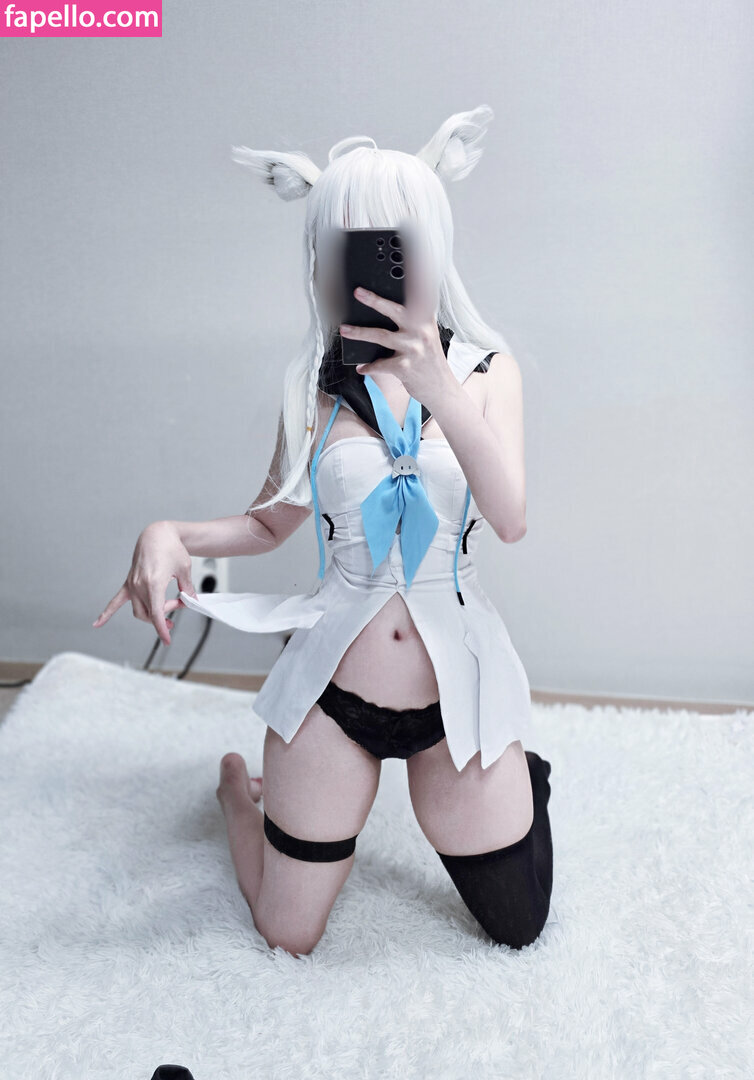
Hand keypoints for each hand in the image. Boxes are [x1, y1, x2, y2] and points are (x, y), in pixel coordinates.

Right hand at [92, 520, 197, 646]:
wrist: (157, 534)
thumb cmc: (171, 548)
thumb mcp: (185, 569)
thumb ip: (187, 589)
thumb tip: (191, 602)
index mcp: (153, 583)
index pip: (156, 614)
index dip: (162, 629)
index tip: (167, 640)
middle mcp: (139, 585)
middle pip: (150, 613)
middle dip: (166, 615)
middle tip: (181, 604)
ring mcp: (132, 584)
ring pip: (138, 611)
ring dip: (151, 615)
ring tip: (167, 612)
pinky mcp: (129, 582)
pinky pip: (115, 600)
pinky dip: (106, 613)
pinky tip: (97, 624)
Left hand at [341, 282, 456, 410]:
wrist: (441, 388)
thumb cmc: (429, 359)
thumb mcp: (427, 333)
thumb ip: (414, 317)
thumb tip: (387, 304)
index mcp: (426, 318)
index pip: (422, 291)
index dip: (417, 273)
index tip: (410, 253)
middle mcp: (421, 330)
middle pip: (396, 310)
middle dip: (375, 300)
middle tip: (358, 292)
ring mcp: (414, 348)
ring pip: (381, 336)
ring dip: (359, 333)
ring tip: (344, 329)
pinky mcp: (405, 367)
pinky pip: (380, 364)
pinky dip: (369, 366)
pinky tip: (362, 367)